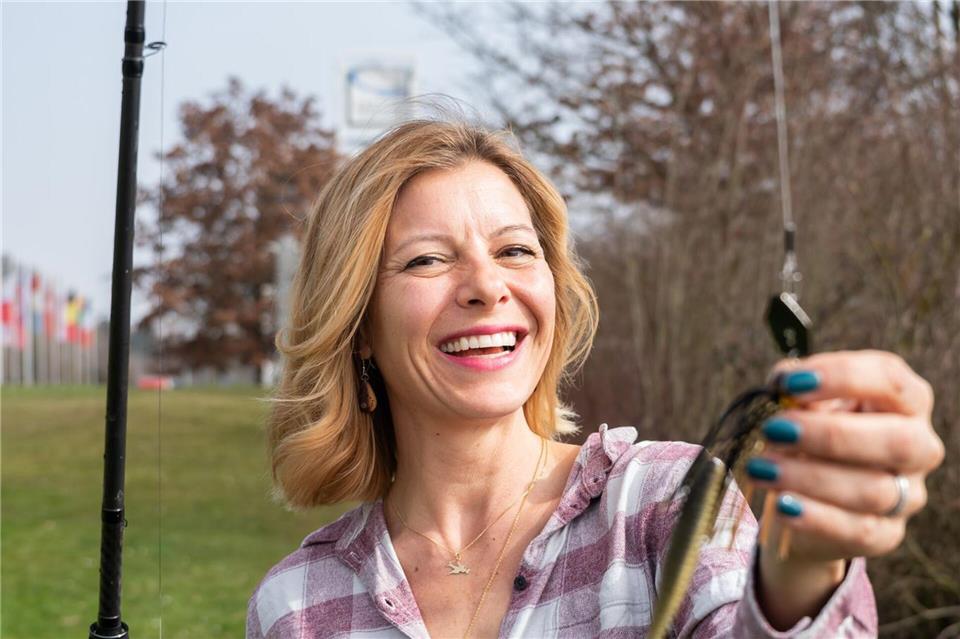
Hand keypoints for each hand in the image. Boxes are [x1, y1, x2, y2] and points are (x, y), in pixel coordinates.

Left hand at [749, 350, 943, 625]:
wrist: (804, 498)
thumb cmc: (809, 435)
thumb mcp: (803, 403)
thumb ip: (793, 389)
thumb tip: (781, 385)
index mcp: (903, 401)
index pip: (889, 379)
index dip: (842, 377)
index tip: (791, 384)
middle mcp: (918, 447)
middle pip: (898, 440)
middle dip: (830, 434)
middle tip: (774, 430)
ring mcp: (908, 494)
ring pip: (873, 490)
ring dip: (809, 477)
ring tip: (761, 467)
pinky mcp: (886, 534)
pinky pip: (858, 530)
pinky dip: (816, 517)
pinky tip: (783, 504)